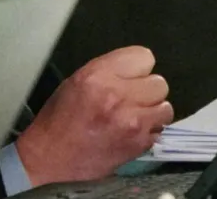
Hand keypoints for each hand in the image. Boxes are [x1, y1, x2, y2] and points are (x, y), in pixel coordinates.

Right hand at [14, 45, 172, 186]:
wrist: (51, 159)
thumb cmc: (59, 118)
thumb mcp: (76, 81)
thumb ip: (108, 71)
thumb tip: (134, 70)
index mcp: (99, 74)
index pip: (144, 57)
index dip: (137, 68)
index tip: (129, 76)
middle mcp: (118, 95)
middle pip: (159, 82)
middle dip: (146, 90)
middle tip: (131, 98)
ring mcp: (132, 121)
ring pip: (165, 107)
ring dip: (152, 110)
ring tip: (135, 115)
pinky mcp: (139, 143)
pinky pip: (160, 129)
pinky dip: (151, 130)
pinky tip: (133, 132)